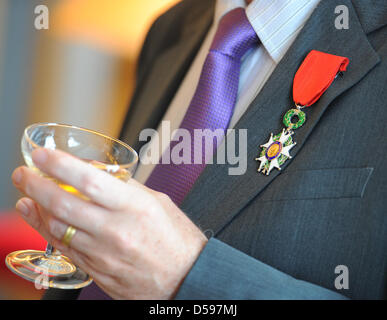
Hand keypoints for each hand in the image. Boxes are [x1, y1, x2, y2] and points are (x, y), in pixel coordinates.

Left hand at [11, 148, 207, 298]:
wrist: (186, 278)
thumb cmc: (177, 240)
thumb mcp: (158, 203)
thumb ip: (127, 187)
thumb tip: (101, 174)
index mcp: (134, 207)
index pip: (88, 180)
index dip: (59, 164)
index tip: (42, 154)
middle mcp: (116, 230)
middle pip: (63, 204)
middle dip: (35, 184)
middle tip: (23, 172)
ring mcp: (103, 253)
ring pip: (57, 228)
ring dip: (36, 207)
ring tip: (27, 193)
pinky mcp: (97, 271)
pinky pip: (64, 248)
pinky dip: (45, 230)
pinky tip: (37, 217)